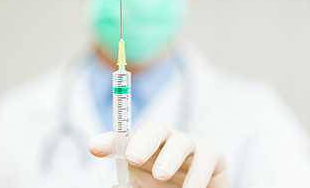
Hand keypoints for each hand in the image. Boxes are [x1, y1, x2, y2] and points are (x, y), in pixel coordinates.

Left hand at [88, 119, 228, 187]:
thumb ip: (128, 186)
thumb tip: (115, 187)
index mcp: (143, 147)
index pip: (124, 139)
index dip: (110, 141)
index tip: (95, 148)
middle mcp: (165, 141)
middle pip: (153, 128)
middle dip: (142, 141)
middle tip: (132, 159)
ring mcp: (190, 144)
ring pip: (180, 141)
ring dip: (169, 158)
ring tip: (161, 176)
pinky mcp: (213, 153)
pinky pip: (205, 159)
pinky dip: (196, 176)